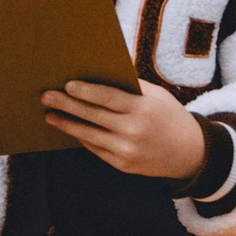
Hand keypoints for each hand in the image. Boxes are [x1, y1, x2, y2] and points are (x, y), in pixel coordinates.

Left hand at [42, 75, 208, 181]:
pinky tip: (69, 128)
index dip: (86, 92)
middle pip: (94, 116)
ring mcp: (127, 151)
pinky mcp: (123, 165)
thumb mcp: (156, 95)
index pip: (109, 98)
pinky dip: (82, 138)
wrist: (189, 153)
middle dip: (67, 105)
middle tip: (46, 96)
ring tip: (49, 115)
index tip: (67, 85)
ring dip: (67, 125)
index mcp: (143, 109)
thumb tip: (99, 70)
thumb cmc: (169, 116)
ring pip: (90, 135)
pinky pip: (96, 149)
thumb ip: (130, 85)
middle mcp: (134, 131)